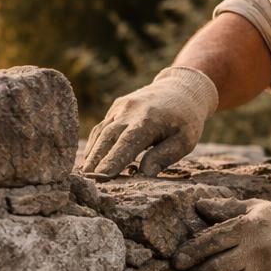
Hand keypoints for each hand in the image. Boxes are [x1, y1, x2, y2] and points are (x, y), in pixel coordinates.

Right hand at [78, 66, 218, 177]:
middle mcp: (130, 111)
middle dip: (96, 160)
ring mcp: (121, 107)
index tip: (102, 177)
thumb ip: (164, 156)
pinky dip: (95, 143)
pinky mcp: (116, 107)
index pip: (127, 143)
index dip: (113, 160)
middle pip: (108, 137)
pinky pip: (102, 127)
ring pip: (101, 132)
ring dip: (92, 153)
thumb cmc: (185, 120)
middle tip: (87, 181)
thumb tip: (144, 174)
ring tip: (84, 174)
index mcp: (149, 120)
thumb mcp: (185, 140)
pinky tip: (90, 159)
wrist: (181, 89)